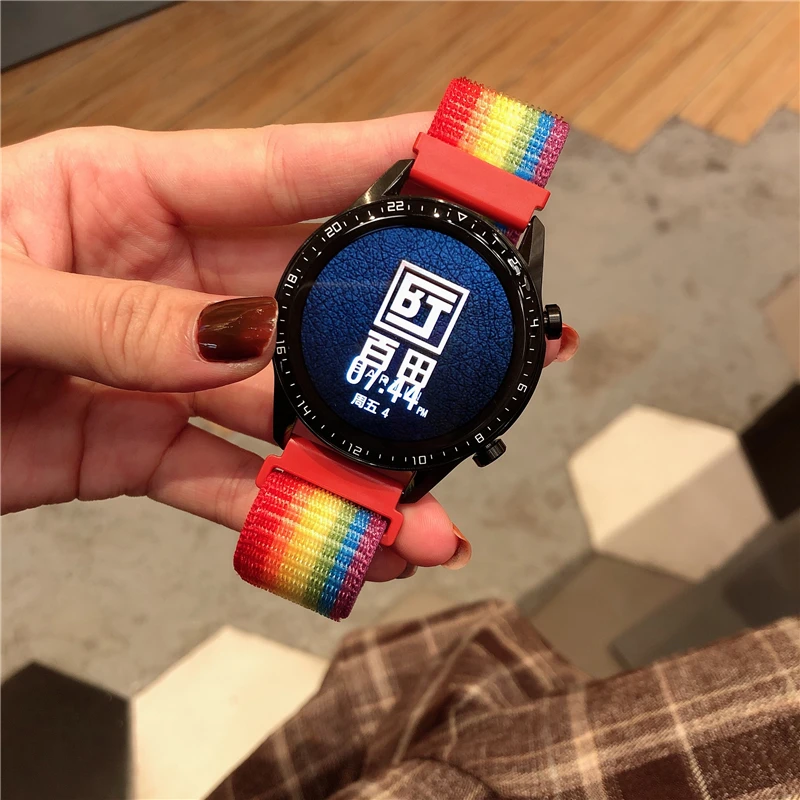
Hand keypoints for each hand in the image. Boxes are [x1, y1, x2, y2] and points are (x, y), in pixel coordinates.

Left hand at [1, 116, 578, 579]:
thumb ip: (112, 315)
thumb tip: (235, 340)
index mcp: (130, 193)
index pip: (284, 169)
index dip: (383, 164)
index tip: (468, 169)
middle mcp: (168, 277)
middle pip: (311, 304)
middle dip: (399, 339)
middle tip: (476, 366)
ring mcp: (164, 365)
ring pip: (284, 411)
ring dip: (355, 462)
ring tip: (423, 504)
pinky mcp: (142, 444)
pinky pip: (231, 479)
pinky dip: (284, 514)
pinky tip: (341, 537)